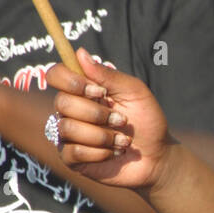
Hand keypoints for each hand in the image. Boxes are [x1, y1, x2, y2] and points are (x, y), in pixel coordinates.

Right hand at [47, 48, 174, 189]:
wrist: (157, 155)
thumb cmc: (146, 120)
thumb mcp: (134, 92)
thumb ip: (108, 75)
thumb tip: (80, 53)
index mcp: (83, 90)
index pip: (56, 75)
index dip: (72, 81)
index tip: (100, 91)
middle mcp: (71, 110)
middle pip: (62, 102)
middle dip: (96, 113)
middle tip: (121, 120)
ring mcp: (68, 135)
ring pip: (67, 128)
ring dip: (102, 135)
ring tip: (122, 140)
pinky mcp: (72, 159)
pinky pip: (73, 152)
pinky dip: (99, 153)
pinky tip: (113, 152)